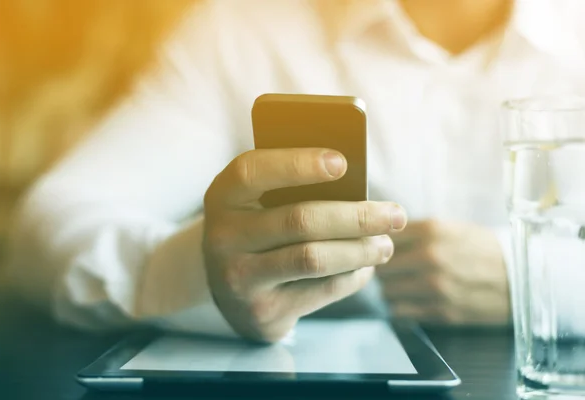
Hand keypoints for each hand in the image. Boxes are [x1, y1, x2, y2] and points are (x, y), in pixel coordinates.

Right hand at [203, 148, 406, 341]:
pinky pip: (321, 291)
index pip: (253, 171)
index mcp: (223, 196)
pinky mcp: (263, 311)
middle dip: (357, 216)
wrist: (229, 290)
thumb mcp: (257, 204)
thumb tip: (357, 186)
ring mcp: (240, 278)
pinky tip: (365, 266)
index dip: (297, 164)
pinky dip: (352, 277)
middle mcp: (224, 237)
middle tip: (396, 215)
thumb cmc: (258, 230)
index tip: (342, 162)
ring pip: (313, 259)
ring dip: (360, 250)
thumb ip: (290, 189)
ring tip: (386, 244)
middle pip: (299, 220)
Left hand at [378, 220, 509, 325]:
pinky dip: (400, 307)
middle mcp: (430, 257)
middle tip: (391, 271)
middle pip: (381, 267)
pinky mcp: (440, 312)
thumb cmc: (482, 250)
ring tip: (402, 286)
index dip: (379, 246)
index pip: (382, 238)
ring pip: (387, 291)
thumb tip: (379, 236)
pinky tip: (410, 301)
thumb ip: (415, 231)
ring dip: (391, 290)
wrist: (520, 279)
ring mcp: (435, 286)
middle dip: (383, 270)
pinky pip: (400, 312)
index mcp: (431, 230)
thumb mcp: (451, 227)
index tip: (381, 251)